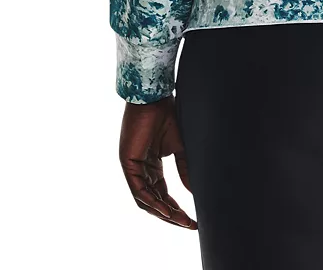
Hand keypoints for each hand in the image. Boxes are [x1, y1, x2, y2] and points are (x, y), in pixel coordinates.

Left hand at [119, 96, 195, 229]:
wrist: (156, 98)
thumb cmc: (167, 116)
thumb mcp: (181, 147)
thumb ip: (185, 169)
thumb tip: (194, 192)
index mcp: (152, 165)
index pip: (163, 194)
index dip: (176, 208)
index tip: (192, 219)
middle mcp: (141, 169)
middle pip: (154, 201)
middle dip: (171, 215)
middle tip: (188, 225)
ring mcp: (133, 168)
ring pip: (146, 200)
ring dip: (163, 212)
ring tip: (180, 221)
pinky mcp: (128, 164)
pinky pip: (139, 190)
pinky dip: (152, 202)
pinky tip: (166, 210)